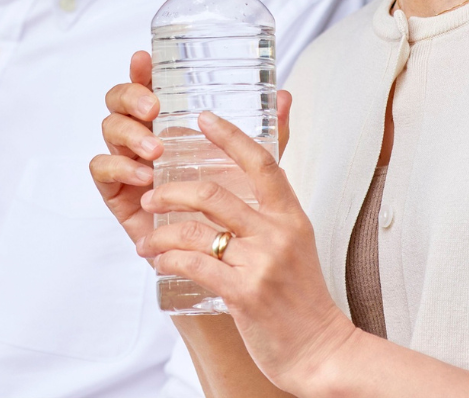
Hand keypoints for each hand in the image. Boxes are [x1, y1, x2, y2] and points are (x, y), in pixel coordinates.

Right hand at [91, 51, 295, 251]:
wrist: (216, 258)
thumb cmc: (228, 204)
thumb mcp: (251, 167)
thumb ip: (268, 134)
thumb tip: (286, 96)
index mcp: (169, 121)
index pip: (149, 85)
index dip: (142, 69)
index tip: (146, 59)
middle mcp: (144, 134)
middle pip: (119, 100)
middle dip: (132, 97)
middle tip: (154, 109)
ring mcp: (127, 161)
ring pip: (110, 129)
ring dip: (130, 134)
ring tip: (156, 149)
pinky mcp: (117, 192)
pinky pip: (102, 170)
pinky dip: (119, 167)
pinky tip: (144, 177)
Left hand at [135, 110, 354, 395]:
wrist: (321, 350)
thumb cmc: (301, 298)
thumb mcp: (296, 243)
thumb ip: (272, 212)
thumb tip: (249, 180)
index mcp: (291, 216)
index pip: (262, 161)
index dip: (231, 136)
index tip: (204, 118)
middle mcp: (277, 233)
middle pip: (213, 193)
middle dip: (171, 191)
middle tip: (151, 195)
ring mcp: (261, 263)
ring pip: (195, 231)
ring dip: (161, 232)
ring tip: (147, 238)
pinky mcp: (244, 294)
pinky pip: (193, 265)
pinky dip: (168, 260)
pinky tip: (160, 262)